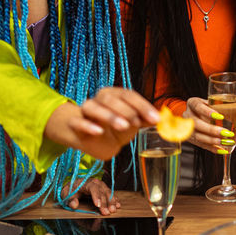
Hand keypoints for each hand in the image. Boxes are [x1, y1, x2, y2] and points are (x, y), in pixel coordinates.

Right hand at [45, 87, 159, 160]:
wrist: (90, 139)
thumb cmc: (113, 128)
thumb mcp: (131, 124)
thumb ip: (143, 120)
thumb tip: (160, 119)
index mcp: (115, 96)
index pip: (129, 95)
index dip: (143, 106)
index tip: (155, 119)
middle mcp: (99, 100)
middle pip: (110, 99)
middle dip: (126, 110)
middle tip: (137, 122)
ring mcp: (85, 111)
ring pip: (92, 107)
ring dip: (109, 115)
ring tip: (123, 126)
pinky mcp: (75, 124)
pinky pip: (77, 122)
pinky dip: (87, 125)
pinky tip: (99, 131)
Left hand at [65, 176, 120, 214]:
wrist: (74, 186)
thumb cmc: (70, 191)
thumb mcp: (66, 195)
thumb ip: (70, 200)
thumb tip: (74, 205)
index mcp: (86, 182)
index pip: (93, 188)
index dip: (96, 196)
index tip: (98, 205)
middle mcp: (95, 183)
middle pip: (102, 192)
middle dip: (106, 202)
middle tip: (107, 212)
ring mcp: (101, 186)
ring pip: (108, 192)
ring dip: (112, 201)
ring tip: (114, 210)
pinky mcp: (104, 190)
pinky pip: (111, 194)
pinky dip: (115, 199)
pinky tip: (118, 205)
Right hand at [184, 97, 235, 154]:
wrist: (193, 115)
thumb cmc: (208, 108)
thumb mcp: (215, 104)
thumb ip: (231, 108)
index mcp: (193, 103)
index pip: (197, 106)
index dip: (207, 111)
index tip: (220, 116)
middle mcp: (187, 115)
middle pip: (197, 124)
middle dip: (212, 130)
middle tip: (227, 133)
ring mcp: (187, 128)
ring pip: (198, 136)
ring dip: (212, 140)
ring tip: (225, 142)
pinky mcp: (190, 138)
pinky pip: (200, 145)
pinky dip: (212, 148)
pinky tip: (222, 150)